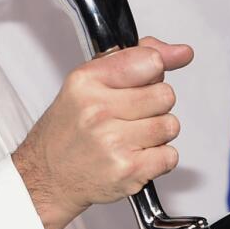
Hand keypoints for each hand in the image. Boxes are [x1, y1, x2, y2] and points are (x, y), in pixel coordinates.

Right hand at [12, 37, 193, 228]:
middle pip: (165, 95)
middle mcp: (97, 110)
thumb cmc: (70, 129)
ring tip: (130, 137)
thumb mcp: (89, 82)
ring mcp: (113, 142)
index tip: (146, 80)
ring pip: (170, 125)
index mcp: (86, 81)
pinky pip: (170, 155)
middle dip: (154, 105)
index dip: (154, 71)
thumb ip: (135, 59)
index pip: (149, 61)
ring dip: (157, 133)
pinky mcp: (128, 170)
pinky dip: (158, 158)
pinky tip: (134, 156)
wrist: (48, 176)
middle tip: (129, 115)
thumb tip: (181, 52)